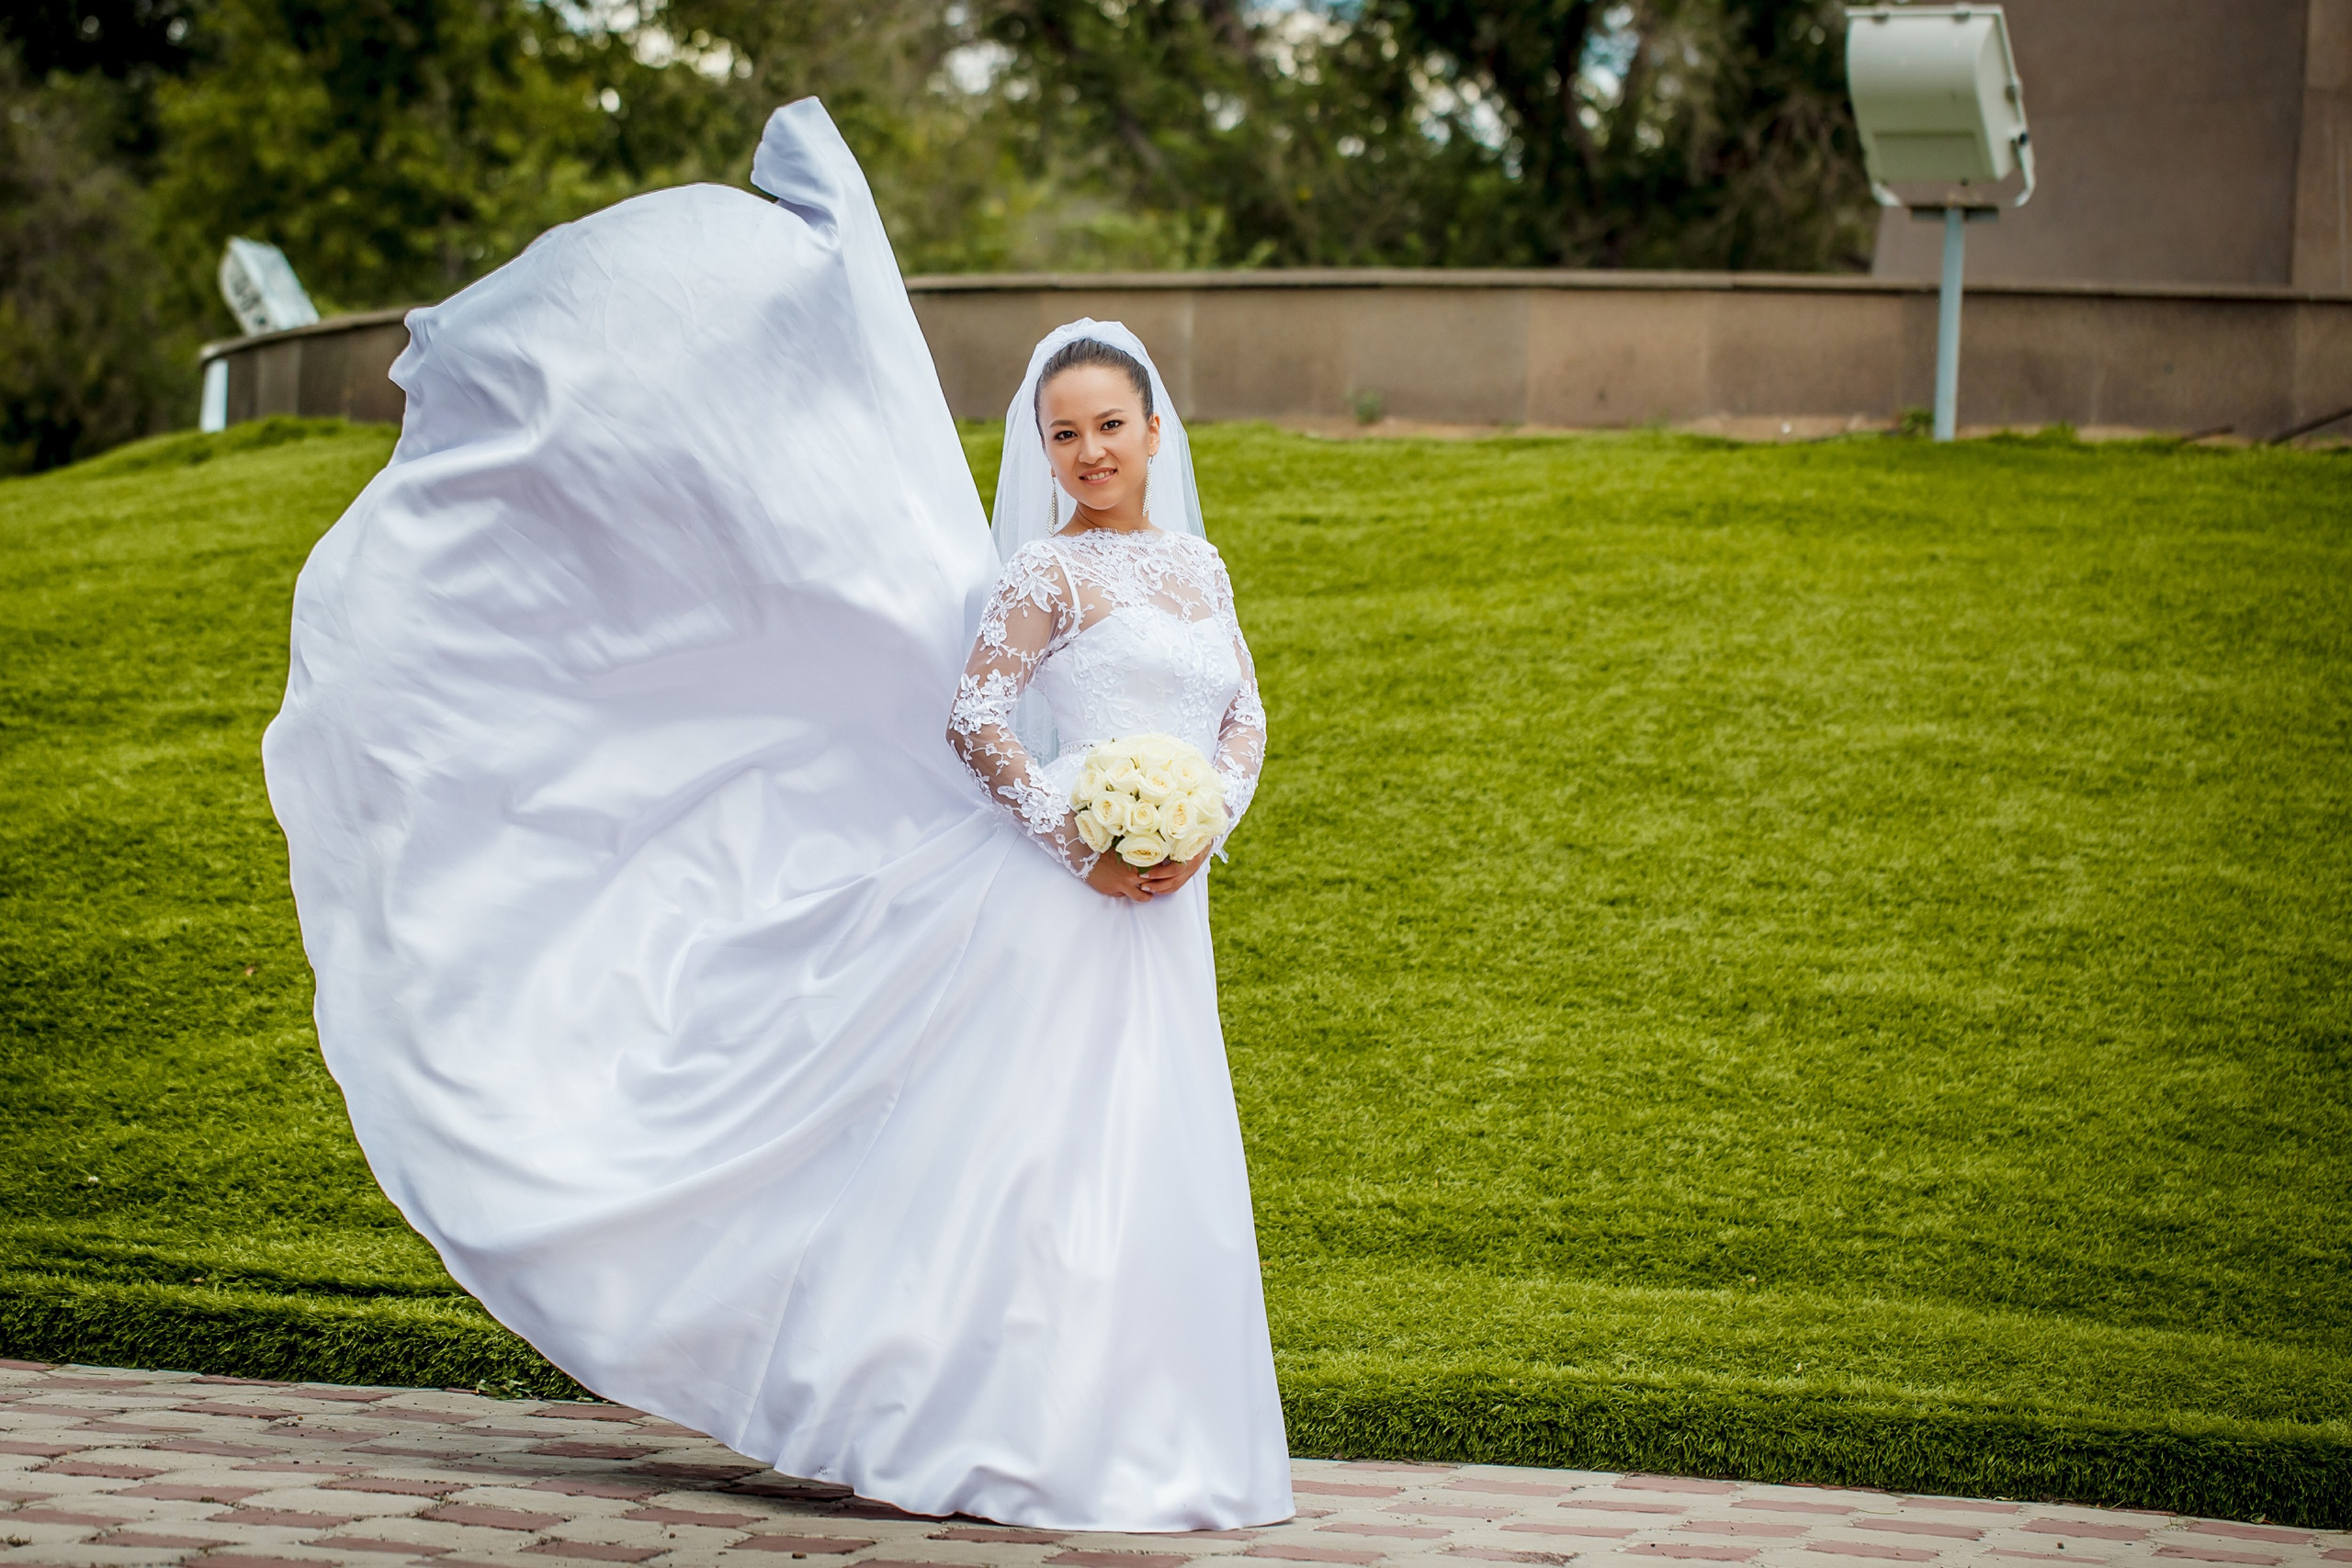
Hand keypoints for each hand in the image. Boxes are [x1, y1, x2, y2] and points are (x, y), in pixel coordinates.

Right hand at [1085, 844, 1211, 902]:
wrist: (1081, 852)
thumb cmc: (1104, 842)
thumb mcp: (1124, 840)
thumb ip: (1140, 842)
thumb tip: (1157, 836)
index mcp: (1139, 859)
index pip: (1161, 867)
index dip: (1170, 869)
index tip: (1178, 869)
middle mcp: (1134, 874)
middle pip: (1156, 884)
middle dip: (1162, 885)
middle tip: (1167, 883)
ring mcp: (1124, 885)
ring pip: (1143, 897)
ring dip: (1148, 895)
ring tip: (1151, 892)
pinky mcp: (1114, 891)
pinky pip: (1126, 896)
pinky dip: (1129, 893)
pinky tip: (1129, 888)